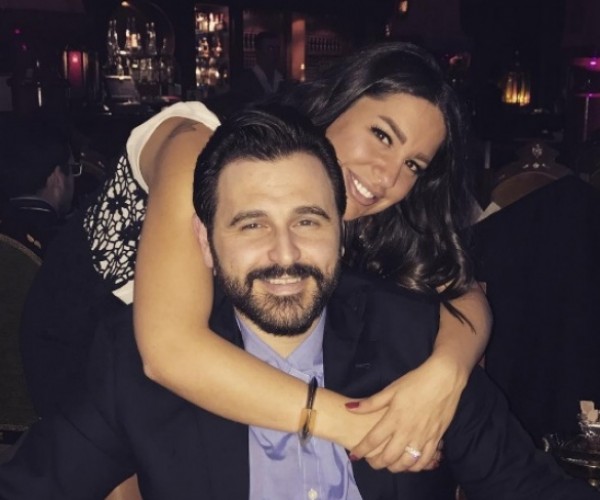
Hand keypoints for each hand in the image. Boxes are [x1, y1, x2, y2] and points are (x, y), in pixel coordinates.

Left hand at [346, 356, 465, 472]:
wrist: (444, 379)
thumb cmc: (415, 382)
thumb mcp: (391, 389)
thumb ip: (371, 403)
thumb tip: (350, 408)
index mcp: (394, 418)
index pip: (373, 440)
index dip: (361, 450)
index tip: (354, 455)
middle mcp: (407, 431)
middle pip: (389, 456)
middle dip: (376, 463)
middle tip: (370, 462)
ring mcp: (423, 437)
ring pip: (407, 462)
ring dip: (395, 467)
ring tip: (389, 464)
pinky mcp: (436, 438)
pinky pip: (425, 460)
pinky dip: (415, 466)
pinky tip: (410, 464)